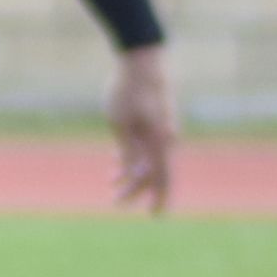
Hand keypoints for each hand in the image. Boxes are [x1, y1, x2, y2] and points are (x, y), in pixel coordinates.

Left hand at [105, 40, 177, 210]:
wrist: (141, 61)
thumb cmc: (127, 91)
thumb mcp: (120, 124)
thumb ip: (129, 152)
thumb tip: (137, 177)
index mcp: (159, 140)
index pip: (162, 178)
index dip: (158, 199)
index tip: (151, 216)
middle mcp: (166, 138)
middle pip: (156, 173)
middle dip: (138, 189)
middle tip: (117, 202)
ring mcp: (163, 129)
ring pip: (149, 159)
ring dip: (131, 173)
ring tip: (110, 182)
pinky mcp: (157, 122)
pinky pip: (148, 147)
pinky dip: (133, 157)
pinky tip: (115, 162)